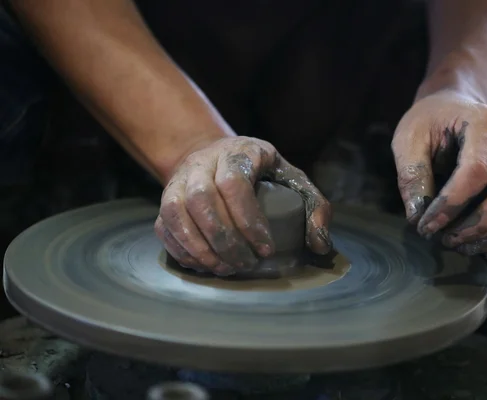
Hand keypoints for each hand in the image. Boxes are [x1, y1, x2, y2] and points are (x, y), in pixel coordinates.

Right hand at [154, 136, 331, 275]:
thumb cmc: (262, 173)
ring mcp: (179, 179)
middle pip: (202, 199)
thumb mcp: (294, 180)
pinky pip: (164, 226)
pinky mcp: (165, 199)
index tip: (266, 249)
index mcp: (239, 152)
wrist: (217, 156)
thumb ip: (315, 207)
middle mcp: (203, 161)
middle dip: (225, 240)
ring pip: (176, 212)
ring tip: (225, 269)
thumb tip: (320, 244)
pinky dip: (182, 251)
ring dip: (200, 248)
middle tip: (246, 264)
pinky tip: (205, 265)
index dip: (248, 220)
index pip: (234, 182)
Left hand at [392, 90, 486, 259]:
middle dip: (480, 225)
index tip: (425, 226)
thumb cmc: (429, 122)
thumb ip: (413, 175)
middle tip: (447, 240)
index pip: (476, 171)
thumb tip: (418, 218)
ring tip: (464, 247)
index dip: (450, 205)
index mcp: (483, 123)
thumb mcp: (408, 139)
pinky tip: (485, 248)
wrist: (454, 106)